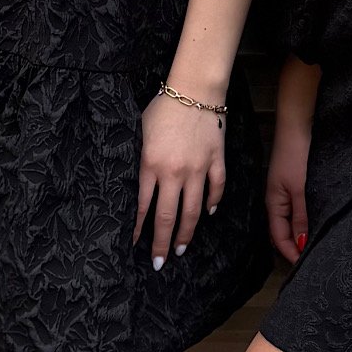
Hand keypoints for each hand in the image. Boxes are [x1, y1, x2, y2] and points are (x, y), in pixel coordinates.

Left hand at [135, 90, 225, 268]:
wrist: (194, 89)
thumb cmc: (162, 108)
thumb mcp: (140, 133)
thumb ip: (139, 161)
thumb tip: (138, 187)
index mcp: (151, 164)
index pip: (143, 207)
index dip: (139, 229)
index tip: (135, 245)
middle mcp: (174, 172)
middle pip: (168, 217)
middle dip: (161, 243)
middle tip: (159, 262)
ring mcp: (198, 169)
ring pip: (193, 211)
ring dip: (186, 233)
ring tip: (180, 248)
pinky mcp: (216, 161)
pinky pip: (216, 189)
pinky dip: (212, 204)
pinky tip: (207, 214)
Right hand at [266, 118, 309, 263]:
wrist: (298, 124)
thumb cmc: (296, 154)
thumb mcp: (300, 188)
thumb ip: (301, 217)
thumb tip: (300, 244)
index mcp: (273, 203)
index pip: (279, 237)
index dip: (290, 253)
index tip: (305, 267)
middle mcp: (277, 200)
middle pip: (283, 232)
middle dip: (294, 248)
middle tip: (312, 261)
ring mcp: (286, 192)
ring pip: (291, 222)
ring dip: (300, 235)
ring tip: (315, 247)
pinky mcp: (295, 184)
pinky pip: (297, 210)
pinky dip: (305, 221)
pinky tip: (315, 224)